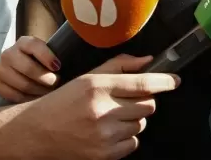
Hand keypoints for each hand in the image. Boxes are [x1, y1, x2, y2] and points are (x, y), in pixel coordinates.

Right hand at [0, 36, 59, 102]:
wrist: (22, 71)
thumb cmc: (41, 63)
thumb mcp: (48, 55)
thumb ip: (55, 56)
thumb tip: (61, 67)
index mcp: (23, 43)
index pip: (33, 45)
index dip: (46, 56)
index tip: (58, 66)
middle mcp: (8, 54)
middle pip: (28, 68)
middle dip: (45, 78)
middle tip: (55, 83)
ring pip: (22, 84)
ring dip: (39, 91)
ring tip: (48, 92)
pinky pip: (13, 95)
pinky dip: (28, 99)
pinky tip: (36, 97)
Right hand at [26, 54, 179, 159]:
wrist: (36, 132)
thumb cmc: (63, 102)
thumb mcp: (88, 77)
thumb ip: (121, 66)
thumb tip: (149, 61)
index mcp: (98, 86)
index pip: (143, 84)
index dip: (164, 82)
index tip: (175, 81)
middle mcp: (102, 110)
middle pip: (148, 105)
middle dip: (143, 100)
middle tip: (127, 100)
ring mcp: (104, 135)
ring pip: (142, 123)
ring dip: (134, 119)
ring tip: (112, 116)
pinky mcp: (104, 154)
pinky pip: (133, 143)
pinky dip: (127, 137)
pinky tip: (109, 131)